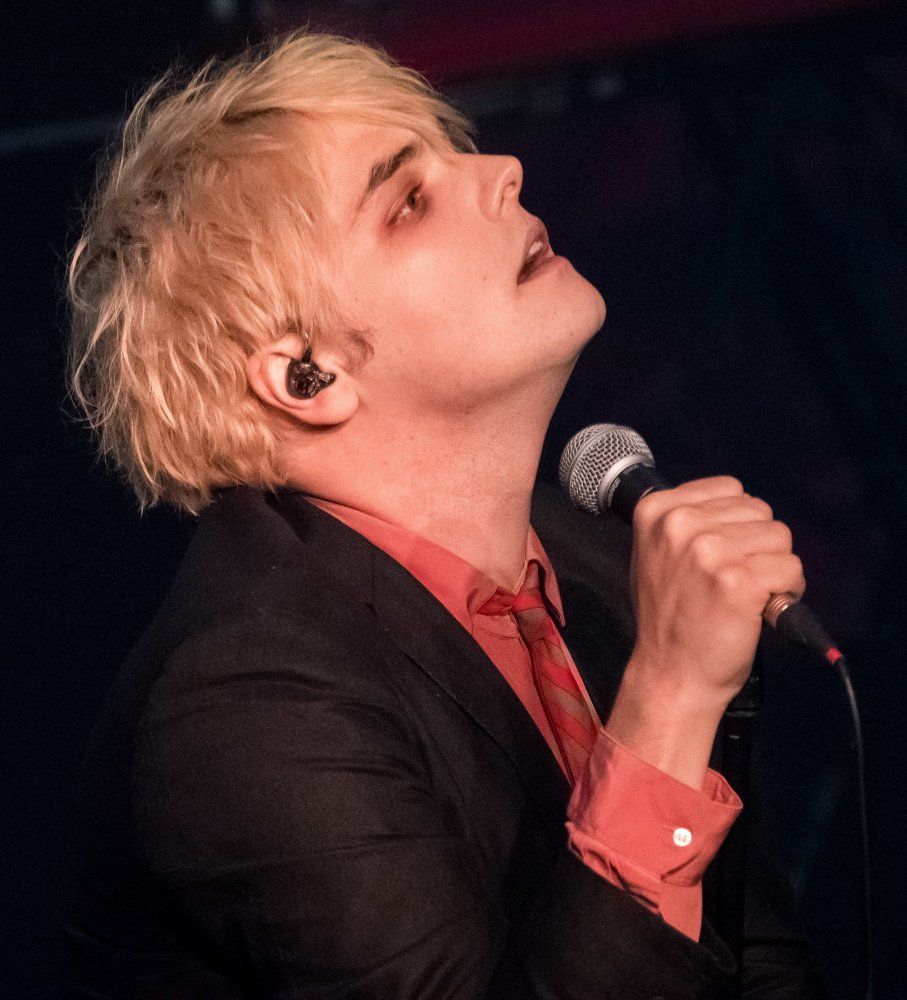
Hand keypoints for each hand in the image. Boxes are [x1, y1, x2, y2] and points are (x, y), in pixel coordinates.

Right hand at [628, 476, 803, 707]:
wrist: (671, 674)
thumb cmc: (670, 618)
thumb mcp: (656, 554)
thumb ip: (686, 522)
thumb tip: (738, 504)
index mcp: (656, 510)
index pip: (729, 489)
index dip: (736, 524)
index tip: (719, 556)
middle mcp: (680, 524)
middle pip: (758, 510)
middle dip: (757, 544)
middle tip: (733, 580)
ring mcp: (708, 551)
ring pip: (780, 536)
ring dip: (774, 567)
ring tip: (745, 595)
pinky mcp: (738, 580)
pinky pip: (791, 568)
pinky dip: (788, 591)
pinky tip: (760, 609)